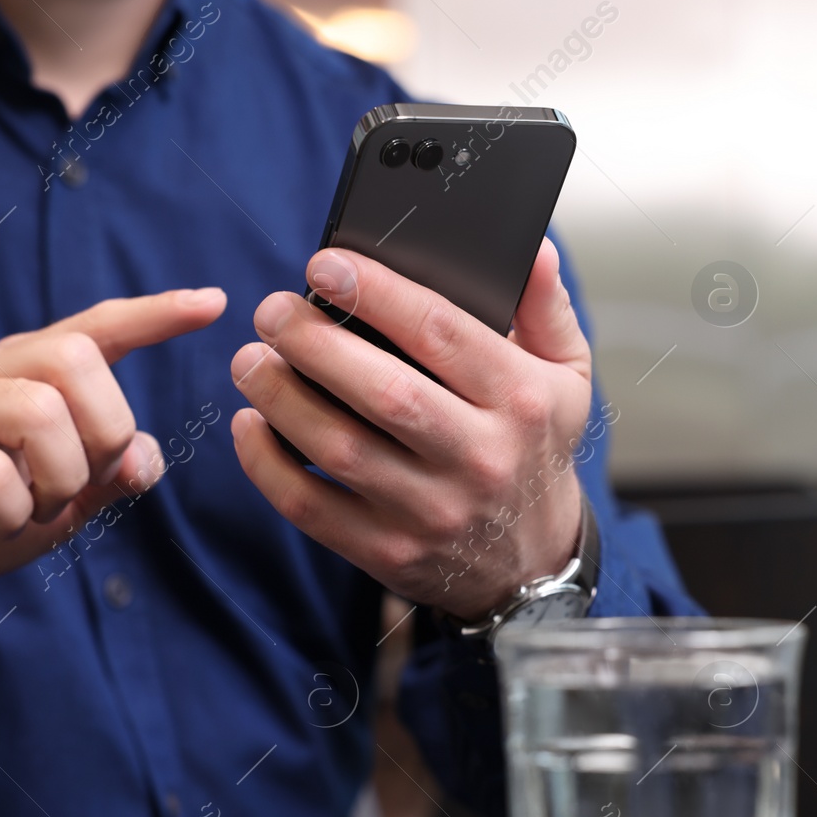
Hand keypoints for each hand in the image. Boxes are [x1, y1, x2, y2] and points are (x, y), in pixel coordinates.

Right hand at [0, 289, 225, 627]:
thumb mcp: (60, 501)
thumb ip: (108, 476)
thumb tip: (147, 458)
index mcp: (24, 372)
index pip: (97, 328)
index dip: (156, 315)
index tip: (215, 302)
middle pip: (76, 359)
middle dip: (105, 430)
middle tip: (80, 483)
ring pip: (39, 410)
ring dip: (61, 478)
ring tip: (37, 509)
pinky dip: (15, 510)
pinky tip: (2, 522)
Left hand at [229, 239, 592, 620]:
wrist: (532, 566)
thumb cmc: (535, 451)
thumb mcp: (567, 377)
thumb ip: (544, 308)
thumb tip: (531, 250)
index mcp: (521, 401)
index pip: (442, 332)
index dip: (376, 292)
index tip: (325, 265)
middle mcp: (480, 458)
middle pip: (384, 390)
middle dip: (315, 342)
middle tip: (272, 311)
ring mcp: (432, 511)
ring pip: (340, 448)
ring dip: (281, 397)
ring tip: (251, 360)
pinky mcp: (390, 552)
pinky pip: (312, 508)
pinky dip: (267, 465)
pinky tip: (250, 425)